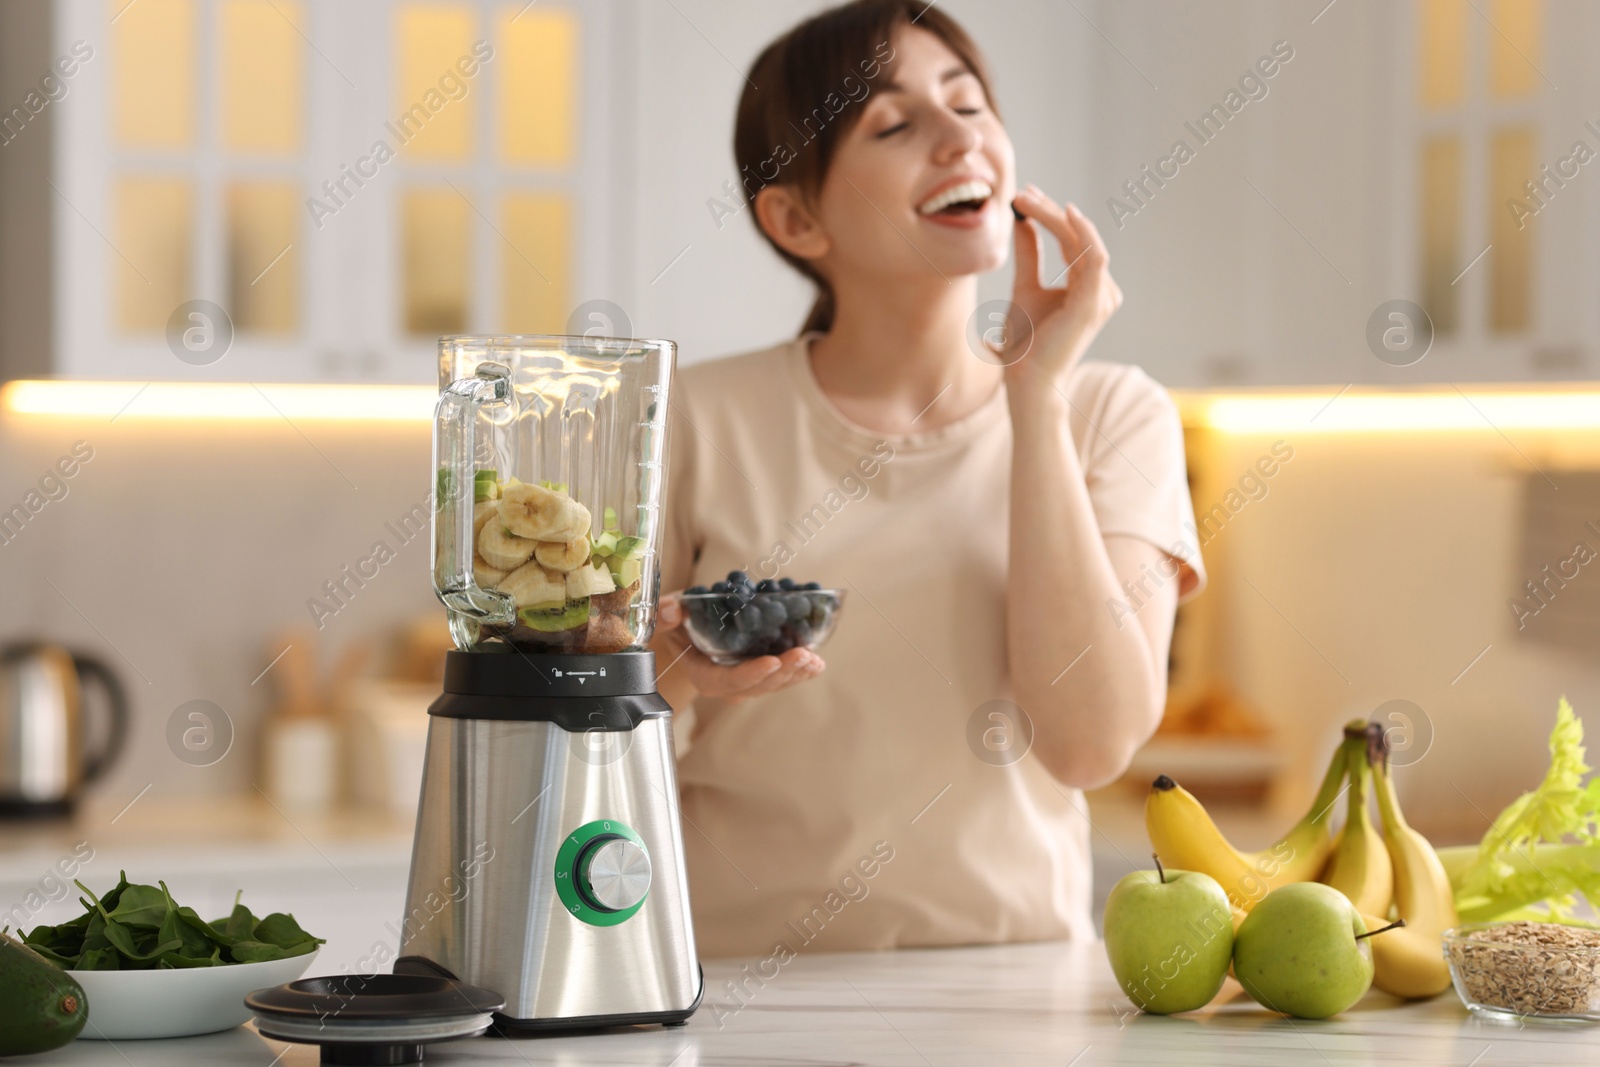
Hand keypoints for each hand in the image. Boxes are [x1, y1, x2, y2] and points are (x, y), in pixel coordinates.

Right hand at [657, 592, 825, 705]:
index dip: (752, 673)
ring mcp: (747, 683)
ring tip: (814, 660)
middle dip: (784, 672)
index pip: (731, 680)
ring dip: (797, 673)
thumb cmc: (678, 625)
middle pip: (760, 685)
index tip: (773, 662)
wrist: (688, 633)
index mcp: (706, 676)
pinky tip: (816, 663)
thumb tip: (673, 611)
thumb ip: (666, 614)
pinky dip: (801, 671)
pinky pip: (783, 678)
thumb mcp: (667, 617)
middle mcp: (728, 685)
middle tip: (804, 655)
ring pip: (775, 683)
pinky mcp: (761, 676)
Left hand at [1001, 183, 1122, 387]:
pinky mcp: (1094, 303)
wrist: (1025, 380)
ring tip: (1028, 200)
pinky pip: (1095, 258)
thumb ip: (1030, 255)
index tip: (1024, 196)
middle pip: (1077, 238)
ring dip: (1057, 217)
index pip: (1072, 241)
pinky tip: (1065, 214)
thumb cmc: (1026, 343)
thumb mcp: (1025, 287)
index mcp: (1088, 287)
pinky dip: (1082, 232)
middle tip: (1022, 193)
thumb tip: (1023, 221)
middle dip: (1049, 211)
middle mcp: (1102, 290)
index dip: (1050, 215)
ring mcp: (1102, 297)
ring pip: (1083, 242)